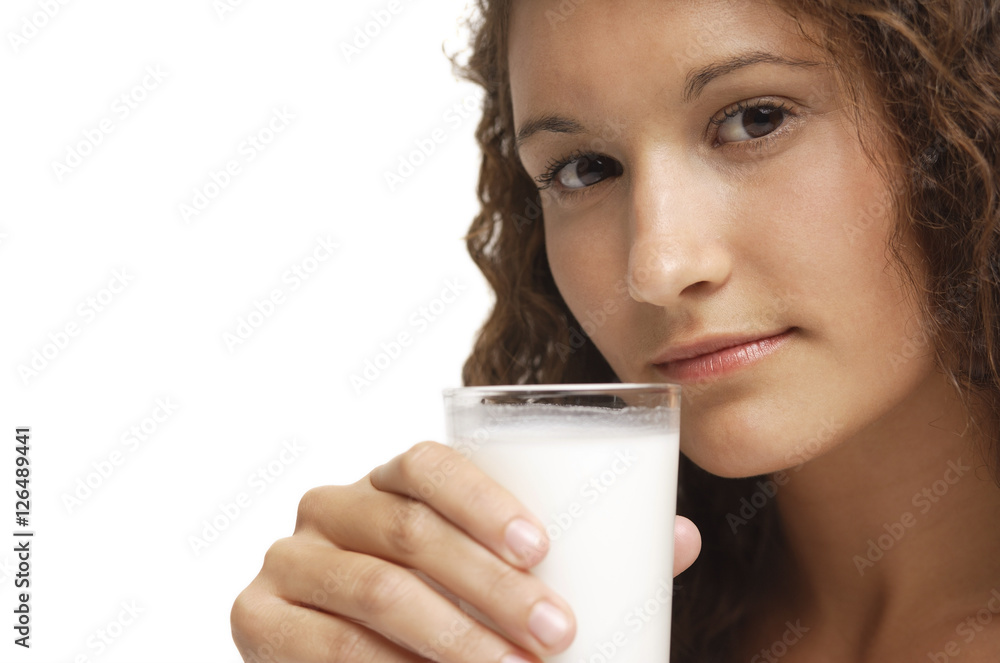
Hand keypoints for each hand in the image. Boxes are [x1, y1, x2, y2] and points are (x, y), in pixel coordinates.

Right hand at [231, 441, 701, 662]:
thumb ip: (574, 552)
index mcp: (387, 480)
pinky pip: (324, 652)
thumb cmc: (441, 602)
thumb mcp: (494, 572)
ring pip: (371, 596)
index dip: (482, 500)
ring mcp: (287, 562)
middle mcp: (329, 507)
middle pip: (406, 532)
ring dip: (452, 642)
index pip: (425, 464)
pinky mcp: (254, 621)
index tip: (545, 550)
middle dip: (488, 589)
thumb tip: (681, 537)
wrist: (346, 654)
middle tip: (555, 635)